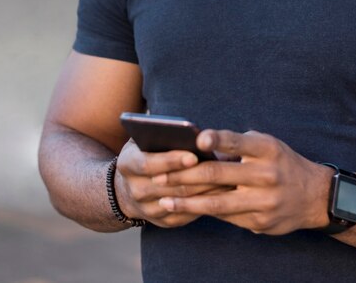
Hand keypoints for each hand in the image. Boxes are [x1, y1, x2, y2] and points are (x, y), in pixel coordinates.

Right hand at [114, 139, 230, 227]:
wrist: (128, 185)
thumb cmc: (146, 151)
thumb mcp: (146, 137)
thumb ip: (162, 133)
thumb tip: (195, 134)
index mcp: (127, 164)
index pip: (149, 164)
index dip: (172, 161)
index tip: (194, 156)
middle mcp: (134, 190)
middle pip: (168, 186)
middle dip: (195, 177)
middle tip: (221, 168)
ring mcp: (147, 209)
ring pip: (180, 202)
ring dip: (204, 191)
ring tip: (227, 178)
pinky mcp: (163, 221)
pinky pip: (186, 215)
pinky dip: (204, 204)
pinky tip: (222, 193)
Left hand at [156, 130, 332, 234]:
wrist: (314, 196)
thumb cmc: (280, 162)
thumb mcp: (267, 145)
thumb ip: (238, 146)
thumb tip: (199, 148)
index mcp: (267, 149)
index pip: (238, 142)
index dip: (218, 140)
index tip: (197, 139)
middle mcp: (266, 175)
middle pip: (218, 175)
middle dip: (185, 175)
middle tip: (160, 175)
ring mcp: (263, 201)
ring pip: (217, 202)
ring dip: (187, 201)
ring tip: (164, 199)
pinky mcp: (259, 222)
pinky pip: (225, 216)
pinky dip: (203, 211)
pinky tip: (185, 209)